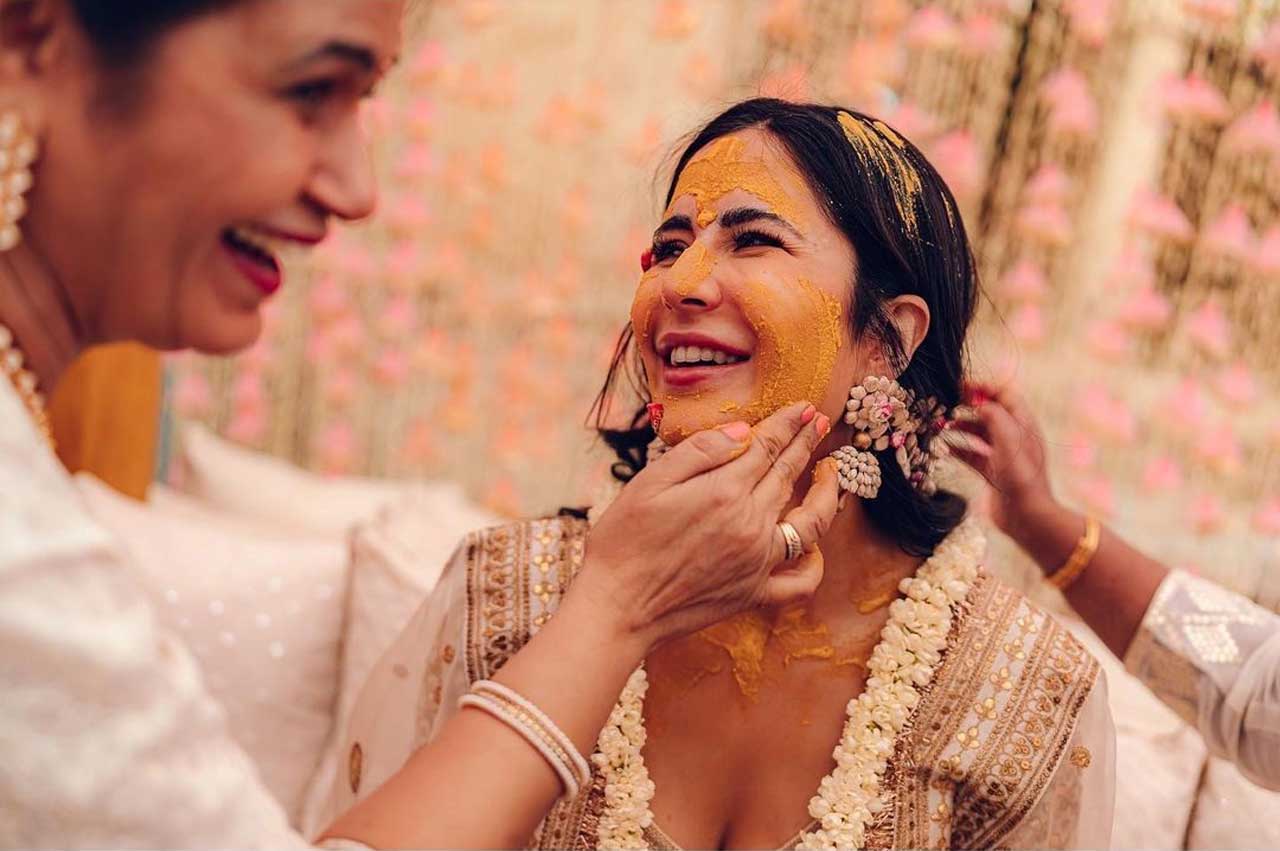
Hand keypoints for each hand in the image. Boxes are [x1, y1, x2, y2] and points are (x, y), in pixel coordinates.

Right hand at [576, 402, 839, 650]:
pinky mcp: (754, 594)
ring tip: (830, 472)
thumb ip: (700, 451)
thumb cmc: (622, 541)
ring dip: (825, 492)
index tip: (803, 407)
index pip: (766, 447)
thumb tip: (743, 430)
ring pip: (809, 522)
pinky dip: (814, 563)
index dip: (787, 424)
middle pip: (788, 474)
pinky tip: (814, 546)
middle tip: (819, 422)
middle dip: (806, 443)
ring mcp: (757, 562)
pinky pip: (800, 582)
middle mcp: (750, 524)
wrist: (616, 607)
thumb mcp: (649, 482)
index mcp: (724, 491)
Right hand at [948, 381, 1057, 539]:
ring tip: (941, 426)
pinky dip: (957, 448)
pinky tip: (943, 447)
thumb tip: (979, 402)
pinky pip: (971, 454)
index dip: (984, 387)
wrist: (1027, 518)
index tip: (961, 385)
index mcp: (1023, 425)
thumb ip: (995, 417)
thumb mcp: (1009, 441)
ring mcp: (1002, 454)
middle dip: (967, 406)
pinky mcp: (992, 471)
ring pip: (977, 432)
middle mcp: (1013, 437)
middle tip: (946, 404)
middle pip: (989, 412)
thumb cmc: (1022, 479)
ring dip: (960, 427)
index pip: (1004, 395)